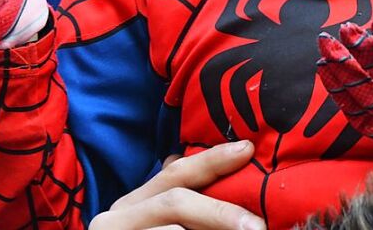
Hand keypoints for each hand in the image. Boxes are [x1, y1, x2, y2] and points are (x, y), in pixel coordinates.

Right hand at [89, 141, 265, 229]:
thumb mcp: (164, 220)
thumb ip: (187, 203)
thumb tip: (234, 180)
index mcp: (133, 203)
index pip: (175, 172)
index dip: (212, 159)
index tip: (246, 150)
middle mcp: (116, 218)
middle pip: (175, 202)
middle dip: (220, 212)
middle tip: (256, 226)